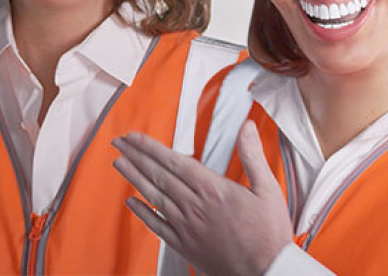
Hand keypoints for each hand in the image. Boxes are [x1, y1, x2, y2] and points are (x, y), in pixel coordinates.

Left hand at [112, 120, 292, 275]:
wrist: (266, 274)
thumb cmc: (268, 234)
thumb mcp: (268, 189)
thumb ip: (253, 155)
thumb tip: (247, 127)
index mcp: (212, 189)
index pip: (174, 161)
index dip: (151, 147)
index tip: (135, 137)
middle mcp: (194, 206)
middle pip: (158, 175)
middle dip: (136, 156)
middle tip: (119, 143)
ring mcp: (187, 226)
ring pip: (153, 197)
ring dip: (134, 178)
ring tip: (119, 163)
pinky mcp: (185, 245)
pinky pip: (157, 226)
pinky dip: (142, 213)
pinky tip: (132, 203)